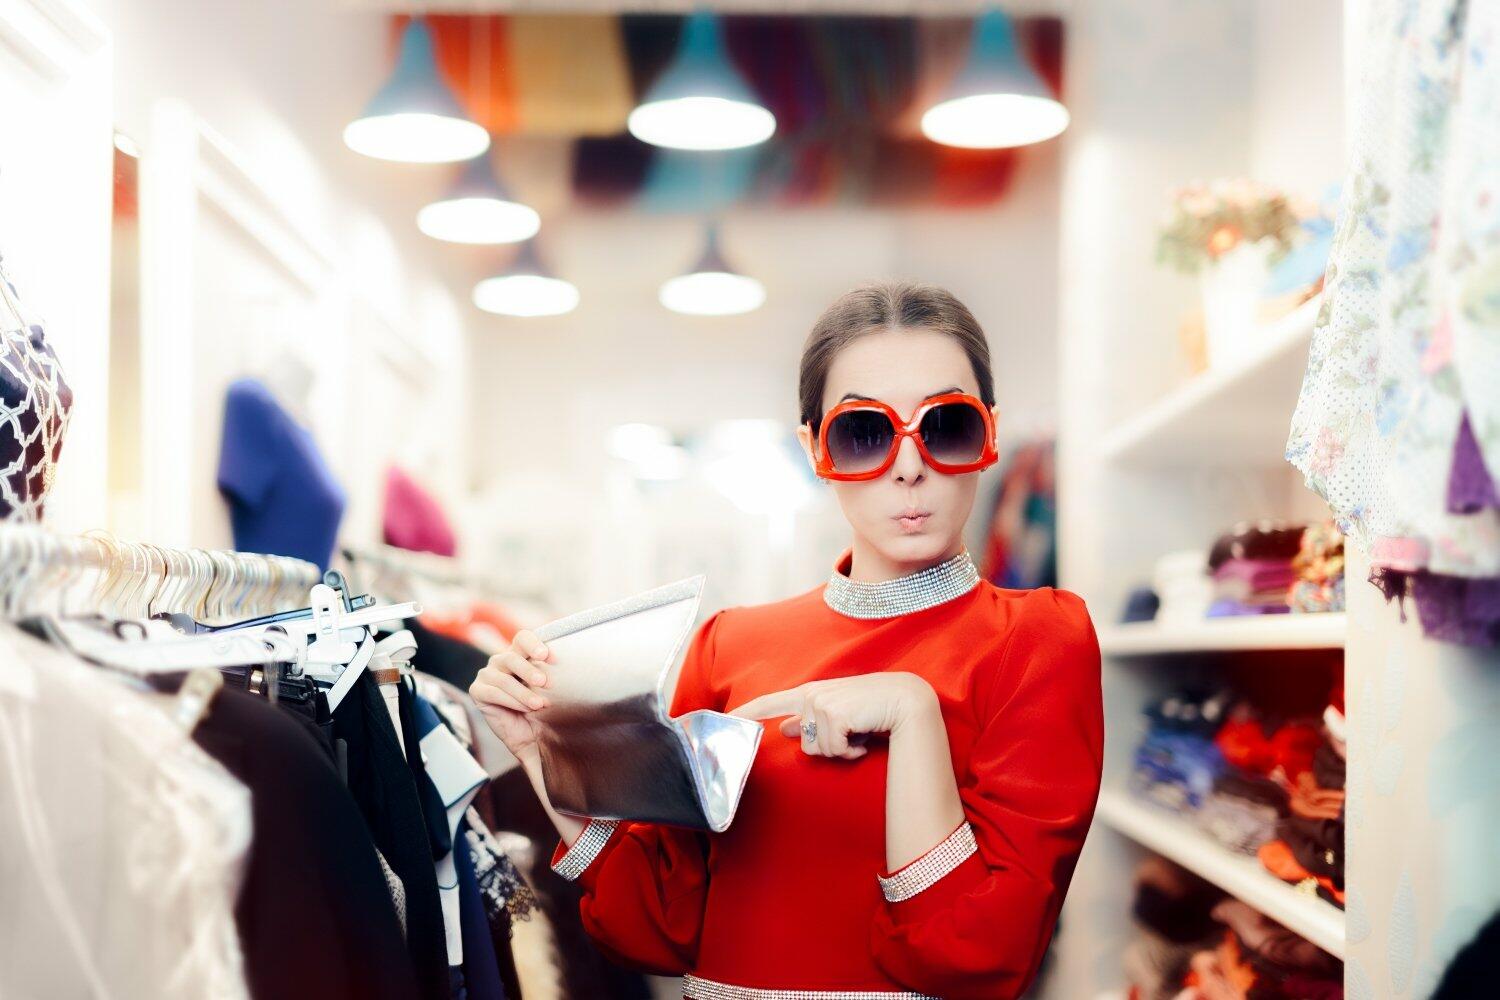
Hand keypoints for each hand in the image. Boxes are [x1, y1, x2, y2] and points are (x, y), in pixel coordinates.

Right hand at [469, 628, 553, 766]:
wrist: (531, 736)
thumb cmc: (542, 709)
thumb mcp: (550, 690)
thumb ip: (554, 673)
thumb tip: (570, 660)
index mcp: (519, 654)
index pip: (523, 638)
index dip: (534, 644)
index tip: (547, 657)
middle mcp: (501, 661)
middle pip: (512, 657)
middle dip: (529, 670)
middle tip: (544, 683)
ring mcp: (487, 674)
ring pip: (504, 679)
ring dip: (523, 693)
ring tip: (539, 705)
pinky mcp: (477, 690)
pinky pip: (493, 692)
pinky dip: (511, 701)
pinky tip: (524, 709)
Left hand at [729, 672, 939, 759]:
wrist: (903, 700)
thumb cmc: (872, 707)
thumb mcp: (838, 712)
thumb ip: (810, 719)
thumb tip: (786, 727)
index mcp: (809, 692)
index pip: (769, 702)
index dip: (746, 712)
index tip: (726, 718)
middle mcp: (811, 695)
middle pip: (804, 742)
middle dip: (828, 747)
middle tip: (851, 734)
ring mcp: (820, 703)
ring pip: (819, 749)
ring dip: (841, 748)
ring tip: (859, 732)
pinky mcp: (833, 714)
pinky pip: (834, 749)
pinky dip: (850, 750)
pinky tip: (863, 737)